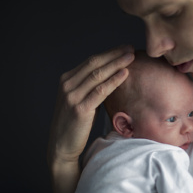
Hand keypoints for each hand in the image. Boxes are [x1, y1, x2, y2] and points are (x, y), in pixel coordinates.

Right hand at [47, 45, 134, 166]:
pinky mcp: (80, 109)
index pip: (91, 61)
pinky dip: (113, 81)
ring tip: (131, 57)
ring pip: (98, 75)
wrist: (61, 145)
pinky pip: (100, 91)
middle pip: (95, 64)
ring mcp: (72, 96)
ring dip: (116, 64)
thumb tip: (111, 75)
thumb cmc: (75, 122)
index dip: (109, 53)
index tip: (124, 48)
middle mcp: (67, 85)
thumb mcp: (79, 99)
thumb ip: (90, 87)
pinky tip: (124, 73)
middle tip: (130, 48)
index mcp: (67, 80)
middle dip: (114, 54)